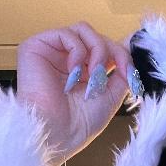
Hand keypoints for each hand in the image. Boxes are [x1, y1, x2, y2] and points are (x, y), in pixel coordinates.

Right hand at [16, 22, 134, 164]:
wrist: (56, 135)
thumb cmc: (78, 124)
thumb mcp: (112, 95)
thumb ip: (121, 72)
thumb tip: (130, 49)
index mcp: (83, 71)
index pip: (106, 47)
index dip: (121, 54)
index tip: (130, 72)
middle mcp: (66, 60)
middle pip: (97, 36)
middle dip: (112, 53)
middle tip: (114, 74)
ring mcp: (51, 52)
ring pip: (83, 30)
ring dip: (97, 51)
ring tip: (93, 75)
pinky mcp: (35, 47)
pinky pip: (66, 34)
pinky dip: (78, 51)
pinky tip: (74, 72)